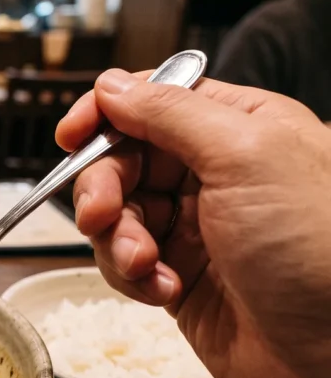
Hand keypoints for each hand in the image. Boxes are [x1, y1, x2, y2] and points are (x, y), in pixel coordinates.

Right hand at [57, 69, 330, 377]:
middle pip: (123, 159)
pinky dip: (132, 276)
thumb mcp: (246, 155)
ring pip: (117, 214)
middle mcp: (215, 174)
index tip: (72, 137)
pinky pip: (124, 263)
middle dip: (103, 187)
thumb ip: (171, 112)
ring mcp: (196, 228)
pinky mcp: (179, 277)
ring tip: (144, 264)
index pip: (153, 101)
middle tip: (99, 213)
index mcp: (240, 128)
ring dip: (116, 239)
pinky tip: (162, 290)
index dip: (107, 115)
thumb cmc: (320, 253)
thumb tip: (112, 87)